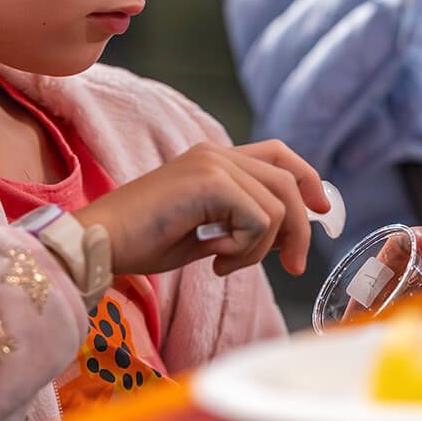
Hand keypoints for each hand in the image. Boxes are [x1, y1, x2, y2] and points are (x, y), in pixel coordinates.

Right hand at [72, 141, 329, 277]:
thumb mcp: (203, 232)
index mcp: (213, 158)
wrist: (99, 243)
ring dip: (259, 248)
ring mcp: (213, 163)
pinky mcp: (210, 182)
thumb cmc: (142, 242)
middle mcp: (216, 153)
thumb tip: (283, 237)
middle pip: (287, 181)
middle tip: (293, 267)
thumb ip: (239, 225)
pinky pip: (258, 221)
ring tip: (223, 262)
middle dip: (299, 229)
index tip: (321, 211)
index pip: (277, 154)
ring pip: (277, 207)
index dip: (307, 178)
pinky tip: (212, 258)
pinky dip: (245, 249)